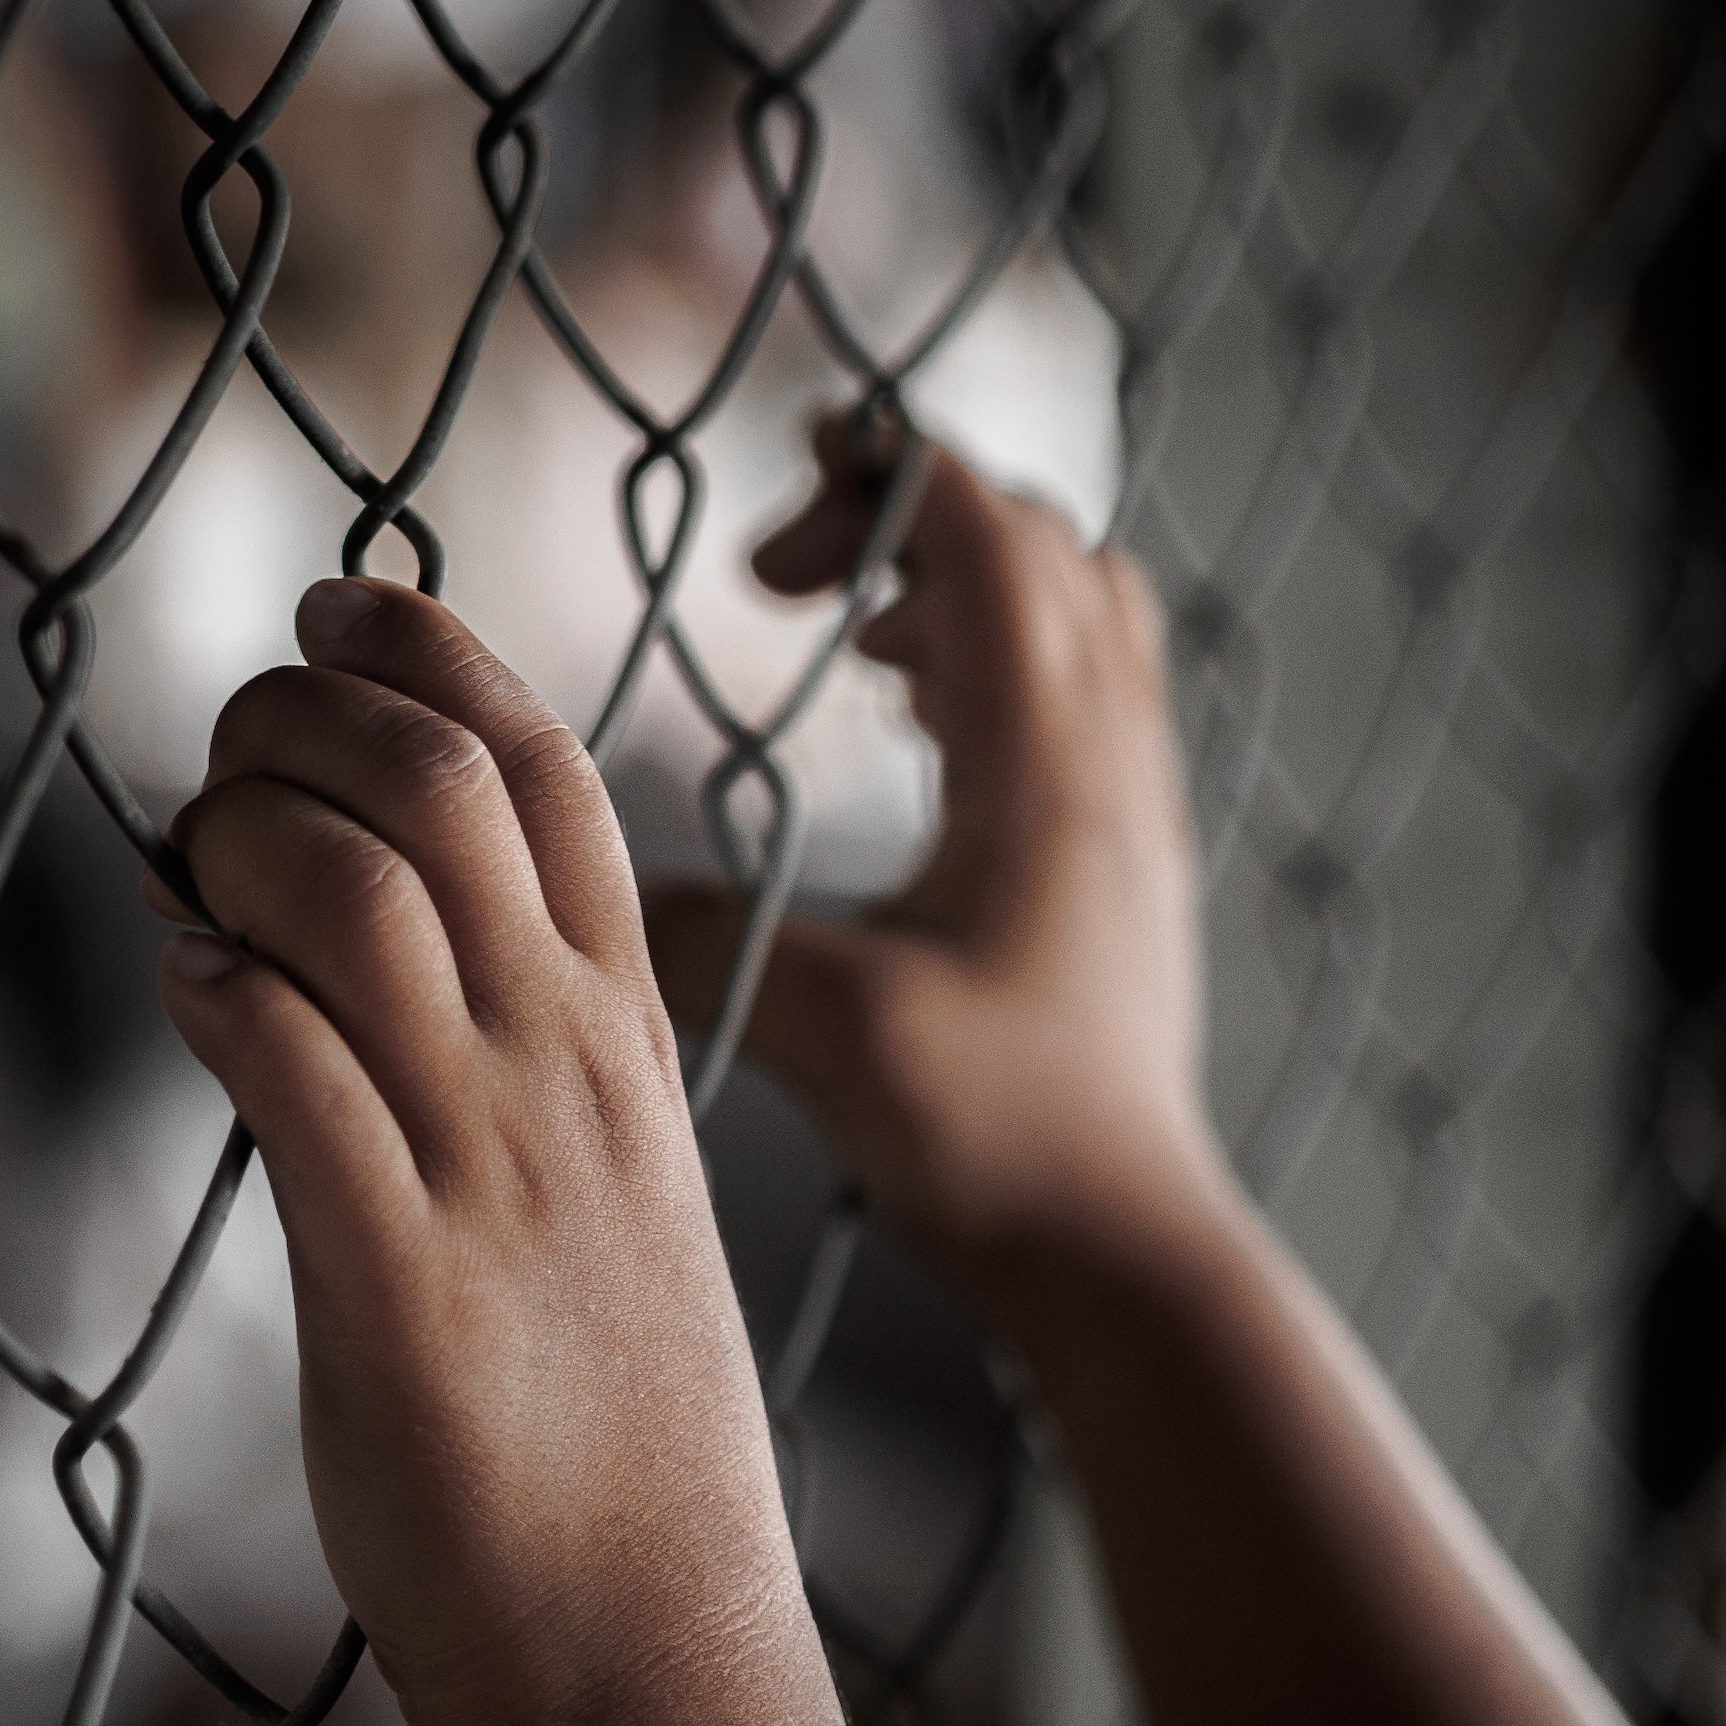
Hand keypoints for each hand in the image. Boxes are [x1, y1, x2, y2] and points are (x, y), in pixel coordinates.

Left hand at [150, 577, 865, 1725]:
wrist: (642, 1628)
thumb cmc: (597, 1393)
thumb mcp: (588, 1177)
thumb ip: (486, 1041)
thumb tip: (306, 925)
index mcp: (624, 1030)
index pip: (547, 766)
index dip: (431, 653)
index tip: (335, 603)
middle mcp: (568, 1068)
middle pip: (441, 788)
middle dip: (305, 717)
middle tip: (226, 743)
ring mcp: (493, 1166)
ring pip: (361, 900)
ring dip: (243, 838)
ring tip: (191, 866)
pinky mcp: (400, 1281)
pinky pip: (294, 1073)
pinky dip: (217, 990)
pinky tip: (185, 981)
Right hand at [646, 425, 1228, 1300]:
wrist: (1120, 1245)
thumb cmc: (993, 1138)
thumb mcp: (830, 1032)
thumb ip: (704, 941)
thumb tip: (596, 890)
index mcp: (1041, 765)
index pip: (987, 535)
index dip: (881, 480)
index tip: (772, 520)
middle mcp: (1106, 758)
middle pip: (1038, 542)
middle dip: (906, 519)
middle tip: (785, 579)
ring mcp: (1129, 803)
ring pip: (1075, 606)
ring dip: (961, 583)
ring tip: (855, 641)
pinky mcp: (1122, 853)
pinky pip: (1082, 683)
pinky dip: (995, 656)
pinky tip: (909, 731)